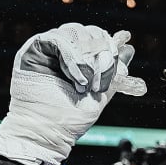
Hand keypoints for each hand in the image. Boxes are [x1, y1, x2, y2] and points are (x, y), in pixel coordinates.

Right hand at [0, 23, 146, 164]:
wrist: (46, 132)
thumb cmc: (69, 120)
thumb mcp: (99, 96)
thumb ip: (113, 74)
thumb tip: (129, 50)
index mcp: (81, 59)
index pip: (101, 38)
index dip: (111, 49)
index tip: (116, 68)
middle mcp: (66, 50)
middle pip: (91, 32)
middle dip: (101, 55)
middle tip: (98, 83)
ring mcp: (50, 48)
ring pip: (76, 32)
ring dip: (86, 59)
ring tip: (85, 84)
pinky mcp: (36, 49)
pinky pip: (59, 40)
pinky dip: (72, 58)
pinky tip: (77, 79)